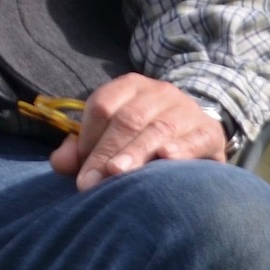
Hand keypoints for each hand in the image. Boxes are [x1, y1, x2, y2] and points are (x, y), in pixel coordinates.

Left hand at [48, 74, 227, 191]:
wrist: (196, 133)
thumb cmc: (144, 138)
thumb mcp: (112, 138)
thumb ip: (83, 149)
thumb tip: (59, 162)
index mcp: (130, 87)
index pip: (102, 106)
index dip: (88, 138)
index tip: (80, 171)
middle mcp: (159, 92)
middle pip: (128, 118)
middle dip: (106, 151)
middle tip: (90, 183)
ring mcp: (186, 110)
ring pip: (158, 128)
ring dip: (136, 152)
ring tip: (118, 173)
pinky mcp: (209, 131)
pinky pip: (195, 138)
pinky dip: (181, 148)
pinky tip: (166, 158)